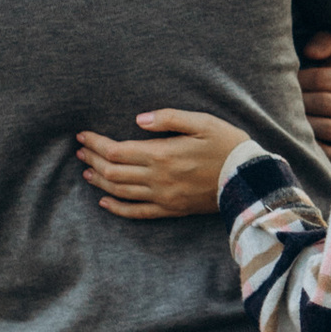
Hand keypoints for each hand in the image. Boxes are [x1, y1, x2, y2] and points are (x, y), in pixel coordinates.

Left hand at [76, 111, 244, 218]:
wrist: (249, 178)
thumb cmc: (227, 145)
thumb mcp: (202, 122)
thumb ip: (168, 118)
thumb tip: (138, 119)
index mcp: (162, 154)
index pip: (116, 150)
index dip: (96, 143)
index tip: (83, 136)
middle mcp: (157, 178)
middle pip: (112, 171)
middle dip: (93, 159)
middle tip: (81, 150)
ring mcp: (163, 197)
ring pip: (120, 192)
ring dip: (100, 181)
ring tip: (87, 171)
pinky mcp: (171, 210)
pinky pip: (137, 213)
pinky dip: (117, 208)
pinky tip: (105, 202)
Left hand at [297, 29, 330, 155]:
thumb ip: (328, 43)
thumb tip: (310, 52)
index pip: (324, 78)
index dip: (300, 80)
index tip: (288, 82)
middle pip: (323, 101)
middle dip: (299, 102)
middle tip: (281, 104)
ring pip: (326, 126)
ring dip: (302, 124)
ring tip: (289, 120)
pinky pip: (330, 153)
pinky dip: (312, 146)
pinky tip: (302, 140)